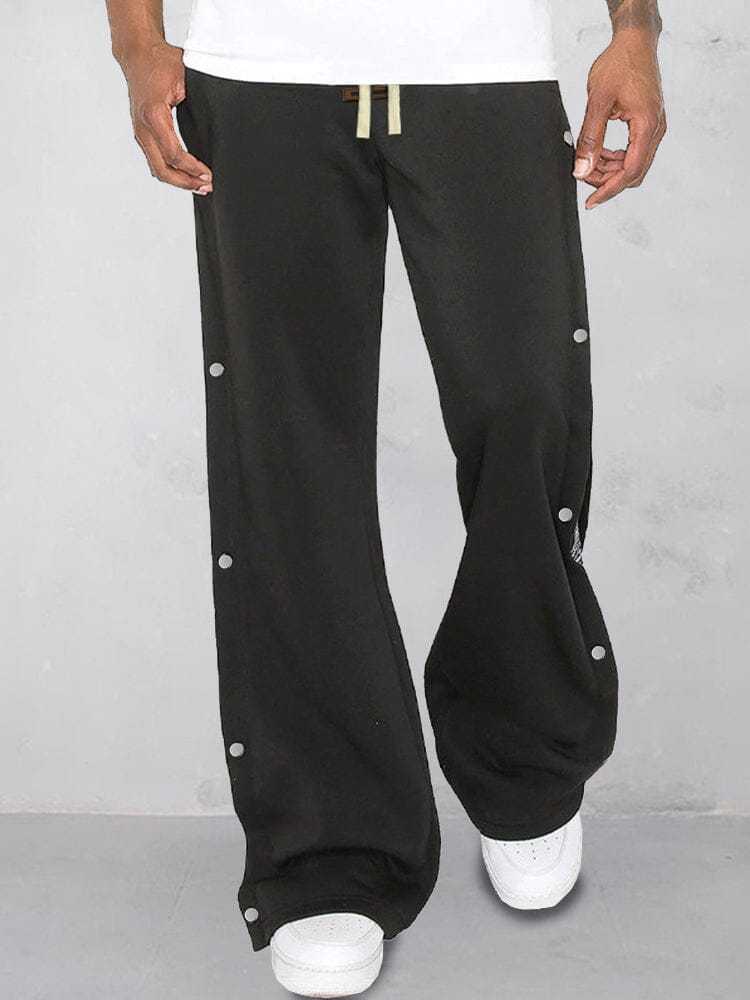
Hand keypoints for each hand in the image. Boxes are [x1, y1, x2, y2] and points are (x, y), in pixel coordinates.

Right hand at [122, 42, 211, 193]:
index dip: (192, 169)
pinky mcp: (141, 134)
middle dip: (185, 182)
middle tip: (206, 187)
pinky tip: (186, 175)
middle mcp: (143, 127)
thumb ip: (199, 101)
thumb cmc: (161, 62)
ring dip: (178, 181)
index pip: (174, 154)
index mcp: (154, 115)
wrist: (137, 54)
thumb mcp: (185, 77)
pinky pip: (154, 160)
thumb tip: (220, 123)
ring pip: (157, 169)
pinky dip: (170, 171)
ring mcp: (140, 132)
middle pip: (162, 170)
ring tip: (199, 185)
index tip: (209, 175)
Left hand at [573, 30, 664, 208]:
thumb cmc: (620, 63)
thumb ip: (590, 138)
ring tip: (588, 163)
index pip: (629, 172)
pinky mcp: (648, 124)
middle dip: (607, 181)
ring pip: (633, 165)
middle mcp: (655, 129)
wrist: (634, 42)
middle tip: (584, 175)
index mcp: (647, 125)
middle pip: (633, 173)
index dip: (608, 190)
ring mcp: (654, 127)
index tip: (591, 202)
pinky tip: (600, 154)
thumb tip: (582, 168)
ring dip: (610, 170)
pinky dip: (615, 159)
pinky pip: (634, 152)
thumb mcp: (598, 101)